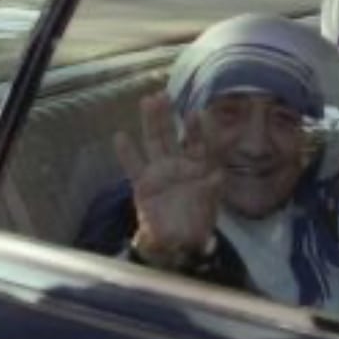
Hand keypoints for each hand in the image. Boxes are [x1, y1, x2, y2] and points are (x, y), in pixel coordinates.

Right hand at [114, 92, 223, 265]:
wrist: (178, 242)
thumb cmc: (198, 220)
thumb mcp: (210, 204)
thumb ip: (212, 189)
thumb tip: (218, 176)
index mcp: (199, 166)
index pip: (200, 143)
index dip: (198, 129)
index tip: (197, 113)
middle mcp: (179, 164)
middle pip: (171, 135)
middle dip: (167, 116)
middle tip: (163, 95)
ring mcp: (160, 171)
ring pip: (154, 142)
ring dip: (151, 123)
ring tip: (148, 101)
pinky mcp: (143, 184)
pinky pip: (134, 166)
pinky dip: (127, 153)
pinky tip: (121, 137)